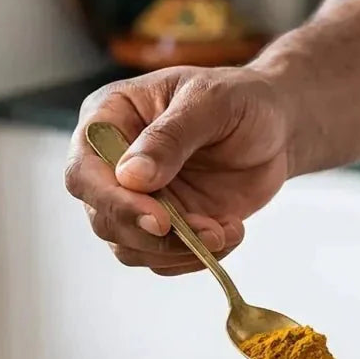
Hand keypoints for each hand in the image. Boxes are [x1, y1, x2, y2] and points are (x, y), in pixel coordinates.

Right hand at [64, 66, 292, 274]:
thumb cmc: (239, 99)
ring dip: (179, 251)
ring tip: (226, 230)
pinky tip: (229, 232)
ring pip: (130, 247)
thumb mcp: (209, 102)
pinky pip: (163, 260)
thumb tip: (131, 177)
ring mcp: (138, 200)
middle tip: (208, 231)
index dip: (114, 202)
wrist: (276, 127)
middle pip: (103, 219)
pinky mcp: (165, 226)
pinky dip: (195, 257)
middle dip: (154, 236)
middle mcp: (113, 164)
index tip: (160, 220)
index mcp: (110, 120)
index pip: (83, 172)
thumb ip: (170, 137)